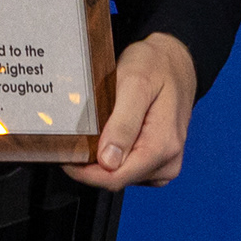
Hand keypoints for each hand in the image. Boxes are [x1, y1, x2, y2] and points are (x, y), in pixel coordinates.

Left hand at [72, 32, 197, 191]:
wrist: (173, 60)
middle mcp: (168, 161)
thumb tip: (109, 161)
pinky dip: (114, 157)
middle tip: (77, 136)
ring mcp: (165, 163)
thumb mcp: (134, 84)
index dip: (85, 171)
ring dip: (102, 160)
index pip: (115, 178)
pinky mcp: (159, 161)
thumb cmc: (155, 66)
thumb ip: (123, 124)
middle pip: (117, 179)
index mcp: (162, 146)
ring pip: (121, 176)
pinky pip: (130, 170)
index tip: (66, 155)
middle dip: (92, 164)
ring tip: (97, 130)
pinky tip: (110, 136)